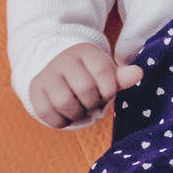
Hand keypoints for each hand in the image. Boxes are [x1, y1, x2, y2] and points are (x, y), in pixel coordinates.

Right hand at [28, 42, 142, 126]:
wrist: (53, 65)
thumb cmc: (87, 73)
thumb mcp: (105, 71)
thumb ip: (121, 76)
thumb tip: (138, 74)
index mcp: (86, 52)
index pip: (103, 71)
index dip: (109, 89)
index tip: (107, 93)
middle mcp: (63, 60)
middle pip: (85, 89)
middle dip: (94, 104)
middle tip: (93, 104)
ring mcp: (46, 75)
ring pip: (65, 103)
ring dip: (78, 114)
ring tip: (81, 110)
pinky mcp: (34, 91)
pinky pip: (48, 114)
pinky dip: (61, 121)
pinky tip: (67, 114)